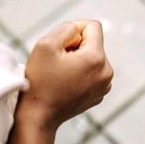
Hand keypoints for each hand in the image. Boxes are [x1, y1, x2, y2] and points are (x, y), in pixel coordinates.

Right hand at [8, 20, 112, 143]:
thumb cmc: (39, 82)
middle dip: (75, 46)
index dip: (74, 29)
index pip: (93, 26)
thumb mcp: (46, 44)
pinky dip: (79, 73)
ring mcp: (105, 85)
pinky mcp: (99, 94)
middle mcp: (106, 72)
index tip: (61, 44)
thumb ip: (67, 28)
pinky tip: (64, 83)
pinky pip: (92, 72)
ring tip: (60, 73)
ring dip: (77, 59)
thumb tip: (79, 30)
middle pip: (93, 42)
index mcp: (97, 59)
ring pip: (92, 57)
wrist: (38, 117)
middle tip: (57, 62)